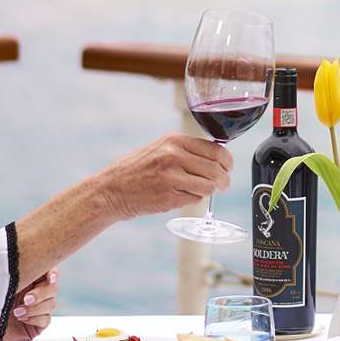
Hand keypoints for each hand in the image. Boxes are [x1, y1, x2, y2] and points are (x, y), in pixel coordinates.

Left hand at [2, 269, 57, 340]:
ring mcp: (36, 309)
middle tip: (26, 299)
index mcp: (26, 278)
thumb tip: (31, 262)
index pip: (48, 270)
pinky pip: (46, 319)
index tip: (50, 278)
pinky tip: (21, 319)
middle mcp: (32, 291)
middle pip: (53, 287)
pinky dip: (35, 318)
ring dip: (35, 308)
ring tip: (17, 312)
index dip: (53, 272)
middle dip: (41, 293)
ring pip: (51, 304)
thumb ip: (14, 274)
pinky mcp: (36, 325)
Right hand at [99, 132, 231, 220]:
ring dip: (210, 190)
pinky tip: (182, 195)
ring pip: (209, 185)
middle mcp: (174, 155)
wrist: (112, 189)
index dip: (226, 162)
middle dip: (224, 179)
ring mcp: (171, 175)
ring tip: (201, 191)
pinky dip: (195, 199)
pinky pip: (196, 198)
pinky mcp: (169, 195)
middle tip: (223, 185)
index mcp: (175, 140)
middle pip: (216, 168)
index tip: (227, 169)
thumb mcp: (161, 149)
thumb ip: (187, 151)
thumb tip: (217, 158)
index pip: (216, 149)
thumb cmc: (137, 170)